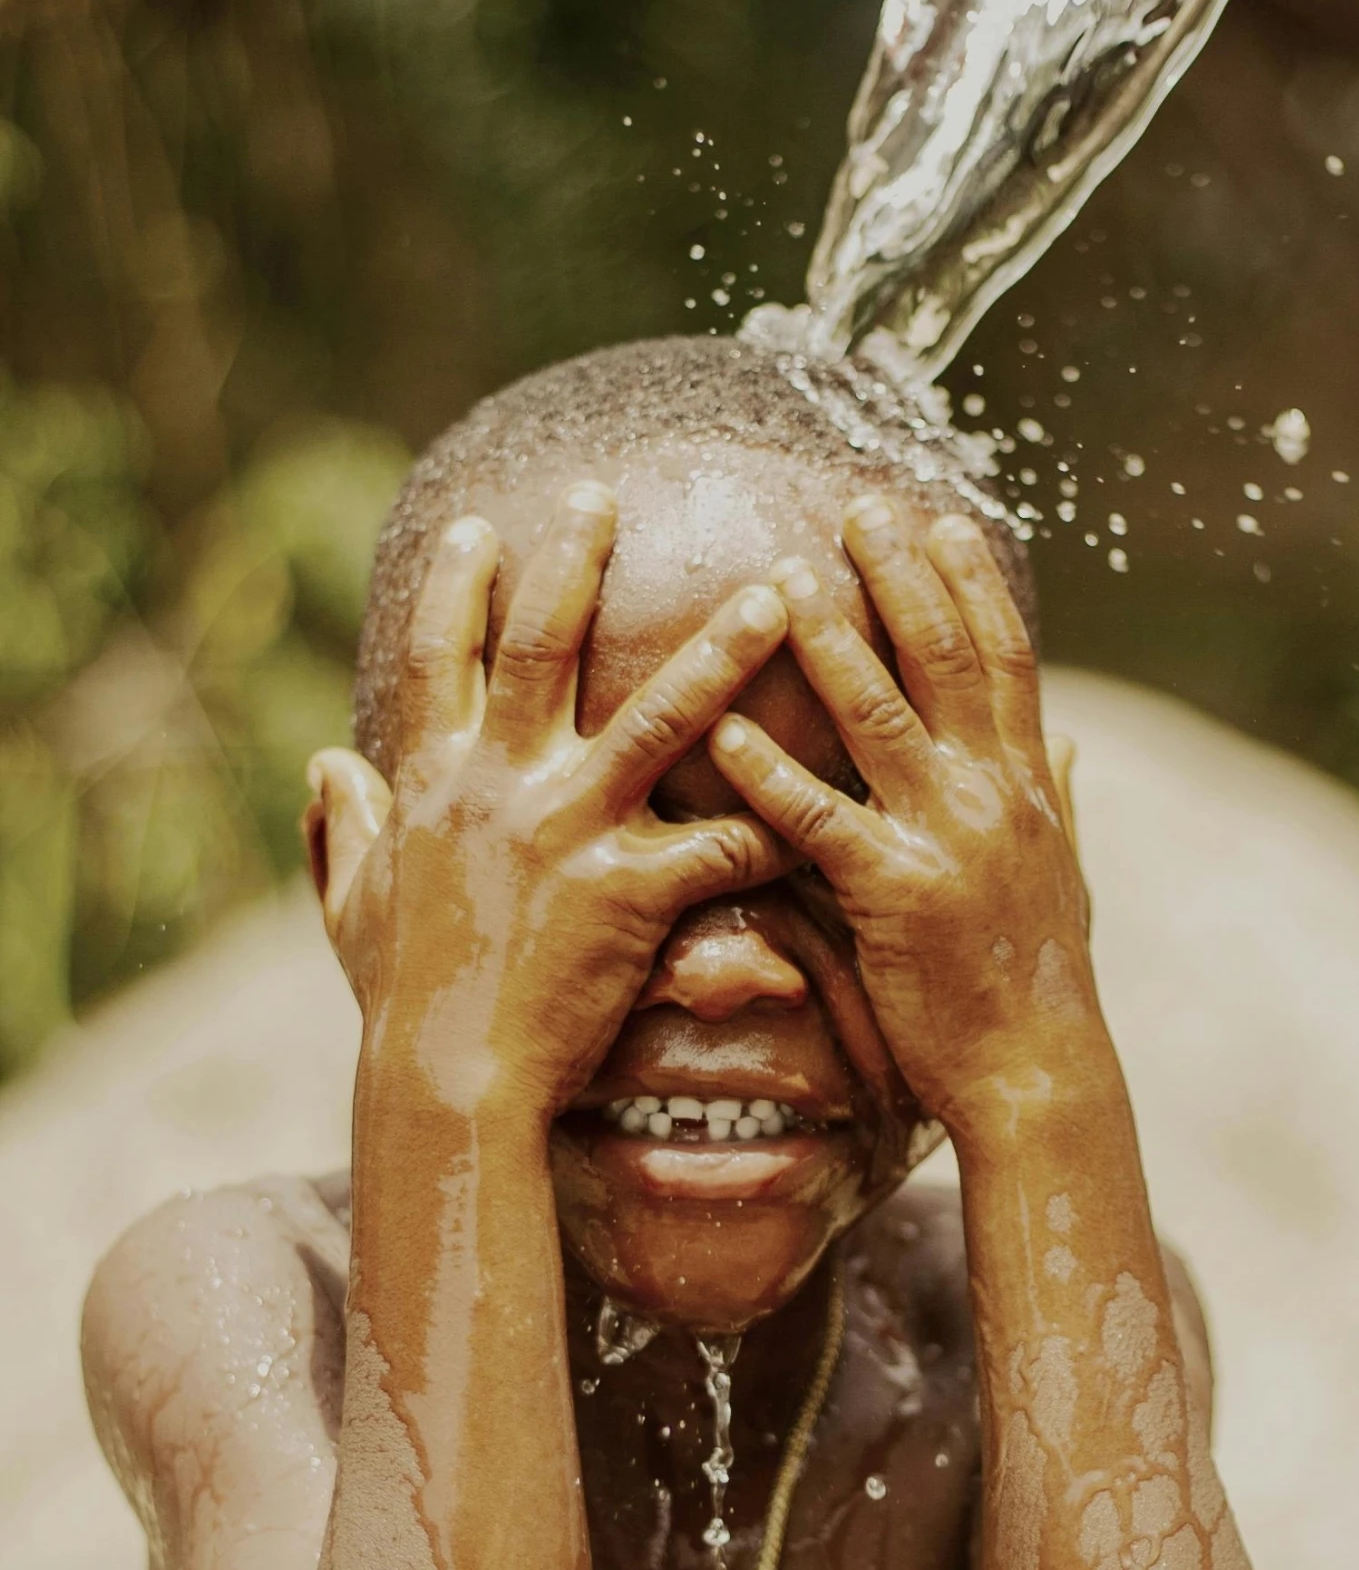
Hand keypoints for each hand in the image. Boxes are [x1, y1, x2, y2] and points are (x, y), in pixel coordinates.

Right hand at [305, 484, 790, 1119]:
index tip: (477, 526)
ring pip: (661, 717)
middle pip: (544, 646)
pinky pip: (721, 843)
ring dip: (723, 649)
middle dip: (572, 559)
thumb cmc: (404, 1000)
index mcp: (435, 783)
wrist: (450, 1078)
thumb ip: (346, 830)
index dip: (455, 589)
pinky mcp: (631, 891)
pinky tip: (823, 798)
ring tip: (777, 595)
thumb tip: (325, 767)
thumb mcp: (356, 906)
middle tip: (605, 491)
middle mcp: (502, 786)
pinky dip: (772, 821)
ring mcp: (569, 831)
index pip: (440, 658)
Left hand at [710, 497, 1095, 1131]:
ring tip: (778, 580)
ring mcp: (944, 839)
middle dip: (901, 575)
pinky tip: (723, 731)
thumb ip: (1062, 805)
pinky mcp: (893, 894)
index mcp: (1027, 787)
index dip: (972, 585)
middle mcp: (991, 795)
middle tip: (857, 505)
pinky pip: (820, 819)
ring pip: (880, 716)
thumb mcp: (1064, 881)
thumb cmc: (1040, 986)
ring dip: (829, 641)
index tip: (940, 520)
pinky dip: (770, 773)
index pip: (1004, 660)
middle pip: (944, 658)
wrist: (1038, 1074)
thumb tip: (1078, 748)